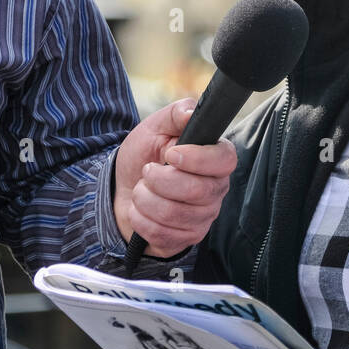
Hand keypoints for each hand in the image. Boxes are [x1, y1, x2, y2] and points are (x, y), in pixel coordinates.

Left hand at [113, 98, 236, 256]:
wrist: (124, 187)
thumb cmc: (145, 154)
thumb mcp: (155, 127)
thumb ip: (176, 114)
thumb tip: (191, 112)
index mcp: (216, 158)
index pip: (224, 161)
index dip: (196, 159)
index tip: (169, 154)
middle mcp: (216, 188)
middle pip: (197, 191)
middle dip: (160, 180)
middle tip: (147, 171)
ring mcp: (204, 215)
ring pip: (176, 214)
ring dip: (145, 199)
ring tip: (140, 190)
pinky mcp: (188, 237)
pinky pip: (163, 234)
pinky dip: (140, 219)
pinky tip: (140, 210)